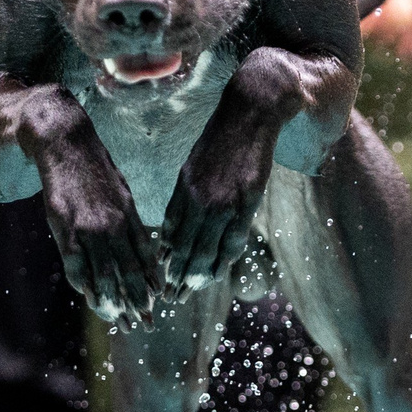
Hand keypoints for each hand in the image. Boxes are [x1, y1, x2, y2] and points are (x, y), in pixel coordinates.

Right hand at [38, 131, 160, 324]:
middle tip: (145, 324)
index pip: (146, 259)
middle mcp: (114, 227)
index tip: (157, 302)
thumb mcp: (123, 194)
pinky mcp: (66, 230)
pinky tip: (89, 298)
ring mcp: (90, 230)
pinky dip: (85, 286)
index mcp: (130, 218)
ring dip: (113, 303)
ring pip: (105, 277)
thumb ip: (131, 223)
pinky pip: (77, 267)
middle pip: (130, 274)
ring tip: (117, 321)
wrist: (66, 144)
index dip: (152, 284)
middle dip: (139, 303)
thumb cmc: (95, 170)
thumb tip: (143, 249)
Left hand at [161, 53, 287, 289]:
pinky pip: (232, 241)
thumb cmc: (222, 138)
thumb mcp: (193, 165)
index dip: (166, 259)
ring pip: (205, 250)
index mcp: (183, 187)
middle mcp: (198, 198)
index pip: (169, 233)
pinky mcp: (245, 202)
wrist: (249, 112)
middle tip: (171, 299)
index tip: (162, 278)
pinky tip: (217, 276)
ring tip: (190, 294)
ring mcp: (222, 202)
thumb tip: (173, 227)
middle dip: (176, 277)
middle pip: (184, 247)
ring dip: (197, 276)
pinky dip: (223, 261)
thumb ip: (184, 197)